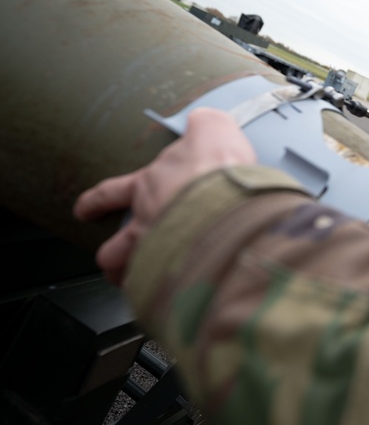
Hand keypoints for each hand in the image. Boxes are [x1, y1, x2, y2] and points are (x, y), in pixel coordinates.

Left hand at [73, 108, 256, 284]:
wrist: (228, 199)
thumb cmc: (216, 168)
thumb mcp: (213, 130)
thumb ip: (206, 125)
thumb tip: (205, 121)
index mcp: (149, 187)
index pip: (111, 194)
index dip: (96, 202)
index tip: (84, 210)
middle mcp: (148, 222)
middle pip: (116, 245)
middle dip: (110, 255)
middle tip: (109, 262)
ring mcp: (161, 251)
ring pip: (133, 274)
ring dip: (132, 281)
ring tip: (136, 289)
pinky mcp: (180, 273)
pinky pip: (165, 292)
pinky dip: (164, 298)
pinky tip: (170, 303)